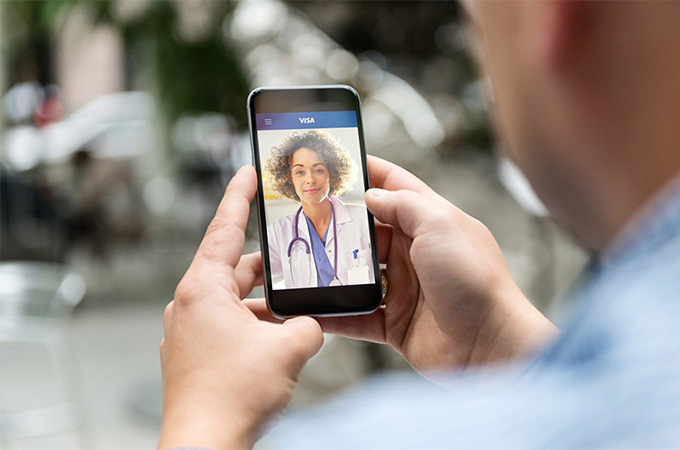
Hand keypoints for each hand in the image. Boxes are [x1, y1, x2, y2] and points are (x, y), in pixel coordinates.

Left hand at [159, 166, 322, 449]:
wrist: (205, 445)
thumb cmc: (233, 395)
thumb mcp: (289, 349)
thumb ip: (309, 325)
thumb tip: (312, 324)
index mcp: (202, 289)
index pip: (222, 229)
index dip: (238, 197)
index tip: (247, 172)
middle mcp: (188, 306)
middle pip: (235, 270)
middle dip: (270, 269)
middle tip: (297, 259)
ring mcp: (188, 333)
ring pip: (235, 303)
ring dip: (265, 307)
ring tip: (298, 316)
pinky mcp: (194, 356)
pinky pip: (228, 328)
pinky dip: (253, 328)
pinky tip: (279, 343)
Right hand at [246, 156, 557, 380]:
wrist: (490, 344)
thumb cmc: (474, 279)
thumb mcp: (440, 223)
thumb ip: (403, 204)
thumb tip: (371, 195)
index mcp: (432, 221)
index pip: (395, 186)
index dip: (367, 173)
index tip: (335, 164)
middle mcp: (416, 252)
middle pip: (369, 230)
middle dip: (339, 223)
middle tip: (304, 214)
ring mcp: (404, 288)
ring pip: (357, 272)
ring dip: (332, 269)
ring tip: (301, 261)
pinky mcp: (394, 323)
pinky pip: (355, 315)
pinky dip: (333, 313)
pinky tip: (309, 308)